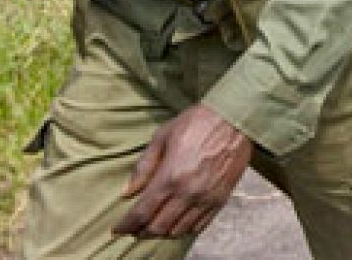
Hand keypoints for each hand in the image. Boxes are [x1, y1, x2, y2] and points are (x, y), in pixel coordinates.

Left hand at [112, 104, 252, 240]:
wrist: (234, 118)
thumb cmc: (196, 122)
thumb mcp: (163, 136)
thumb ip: (144, 166)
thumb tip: (127, 192)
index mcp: (171, 176)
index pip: (143, 212)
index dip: (127, 224)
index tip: (117, 229)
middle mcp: (189, 192)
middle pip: (159, 227)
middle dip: (141, 232)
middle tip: (133, 230)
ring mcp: (206, 198)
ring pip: (178, 231)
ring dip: (162, 233)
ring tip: (153, 227)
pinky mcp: (221, 199)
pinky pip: (199, 226)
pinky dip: (184, 230)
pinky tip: (176, 224)